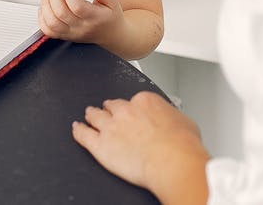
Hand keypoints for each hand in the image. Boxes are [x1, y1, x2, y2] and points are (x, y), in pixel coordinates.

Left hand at [39, 0, 124, 44]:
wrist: (110, 35)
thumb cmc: (110, 16)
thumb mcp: (112, 0)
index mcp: (94, 18)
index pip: (77, 6)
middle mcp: (81, 28)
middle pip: (61, 13)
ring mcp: (71, 33)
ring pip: (52, 22)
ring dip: (45, 4)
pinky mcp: (64, 36)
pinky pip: (48, 31)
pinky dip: (42, 18)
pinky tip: (44, 5)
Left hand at [72, 91, 209, 200]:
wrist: (172, 161)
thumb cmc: (181, 145)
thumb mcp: (185, 122)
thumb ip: (172, 117)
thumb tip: (174, 122)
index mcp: (146, 101)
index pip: (134, 101)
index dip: (132, 107)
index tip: (134, 112)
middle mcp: (126, 111)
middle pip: (112, 106)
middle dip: (110, 108)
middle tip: (109, 109)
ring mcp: (110, 127)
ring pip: (96, 116)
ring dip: (92, 114)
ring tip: (89, 114)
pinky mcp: (100, 145)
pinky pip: (84, 135)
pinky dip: (78, 131)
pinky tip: (77, 129)